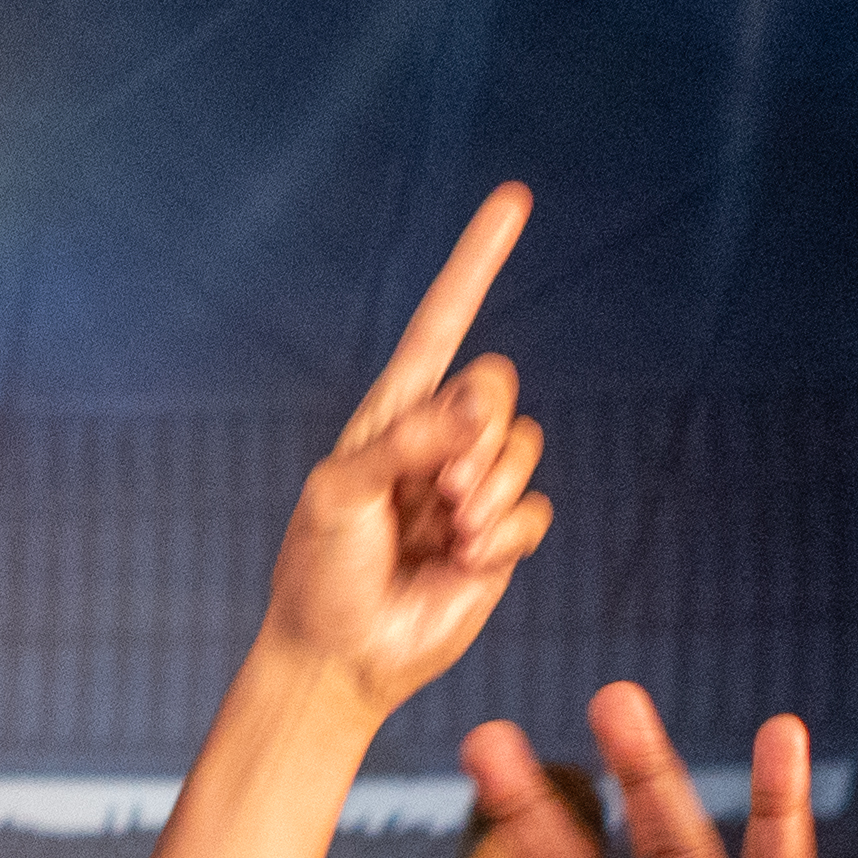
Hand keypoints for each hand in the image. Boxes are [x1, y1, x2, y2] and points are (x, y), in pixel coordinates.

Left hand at [245, 187, 549, 725]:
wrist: (340, 656)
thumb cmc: (320, 571)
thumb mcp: (342, 493)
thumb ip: (409, 442)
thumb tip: (480, 406)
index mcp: (393, 411)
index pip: (442, 322)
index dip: (477, 261)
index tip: (514, 201)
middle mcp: (439, 439)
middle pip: (497, 385)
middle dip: (477, 434)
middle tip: (438, 492)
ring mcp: (473, 487)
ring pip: (523, 449)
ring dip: (489, 494)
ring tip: (445, 533)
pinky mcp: (500, 538)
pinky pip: (537, 511)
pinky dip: (505, 535)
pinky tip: (464, 561)